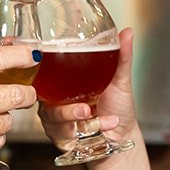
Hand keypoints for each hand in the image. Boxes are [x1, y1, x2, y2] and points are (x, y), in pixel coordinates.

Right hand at [38, 26, 137, 150]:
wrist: (123, 135)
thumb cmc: (118, 107)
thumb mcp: (119, 80)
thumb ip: (121, 57)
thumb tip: (127, 32)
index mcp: (64, 82)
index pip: (44, 73)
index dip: (42, 73)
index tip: (59, 77)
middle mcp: (55, 100)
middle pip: (45, 99)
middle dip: (65, 108)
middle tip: (85, 109)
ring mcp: (56, 119)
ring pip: (54, 119)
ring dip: (76, 120)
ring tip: (95, 118)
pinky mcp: (61, 137)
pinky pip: (63, 135)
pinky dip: (85, 132)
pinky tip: (102, 127)